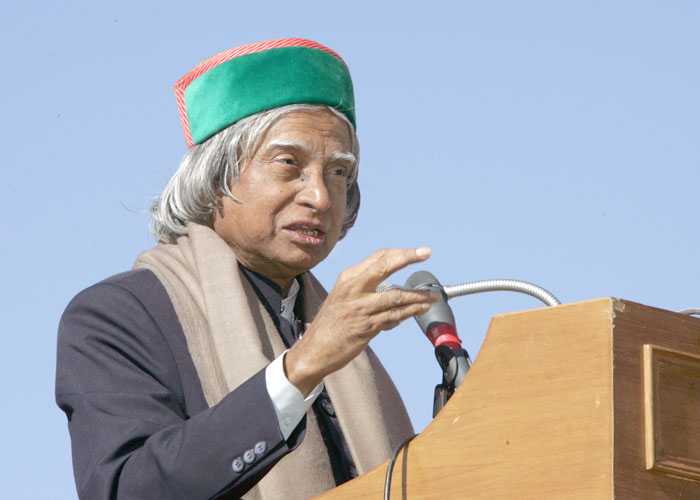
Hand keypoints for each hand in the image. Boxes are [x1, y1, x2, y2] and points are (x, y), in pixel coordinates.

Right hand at [284, 247, 435, 394]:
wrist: (313, 350)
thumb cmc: (330, 324)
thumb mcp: (342, 297)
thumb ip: (365, 289)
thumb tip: (393, 287)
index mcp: (348, 278)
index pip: (378, 258)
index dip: (401, 253)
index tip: (419, 252)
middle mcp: (353, 289)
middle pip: (385, 266)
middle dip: (408, 258)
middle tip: (426, 253)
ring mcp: (360, 308)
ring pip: (396, 296)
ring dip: (418, 296)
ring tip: (433, 296)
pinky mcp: (366, 327)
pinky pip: (394, 317)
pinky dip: (409, 312)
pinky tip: (419, 310)